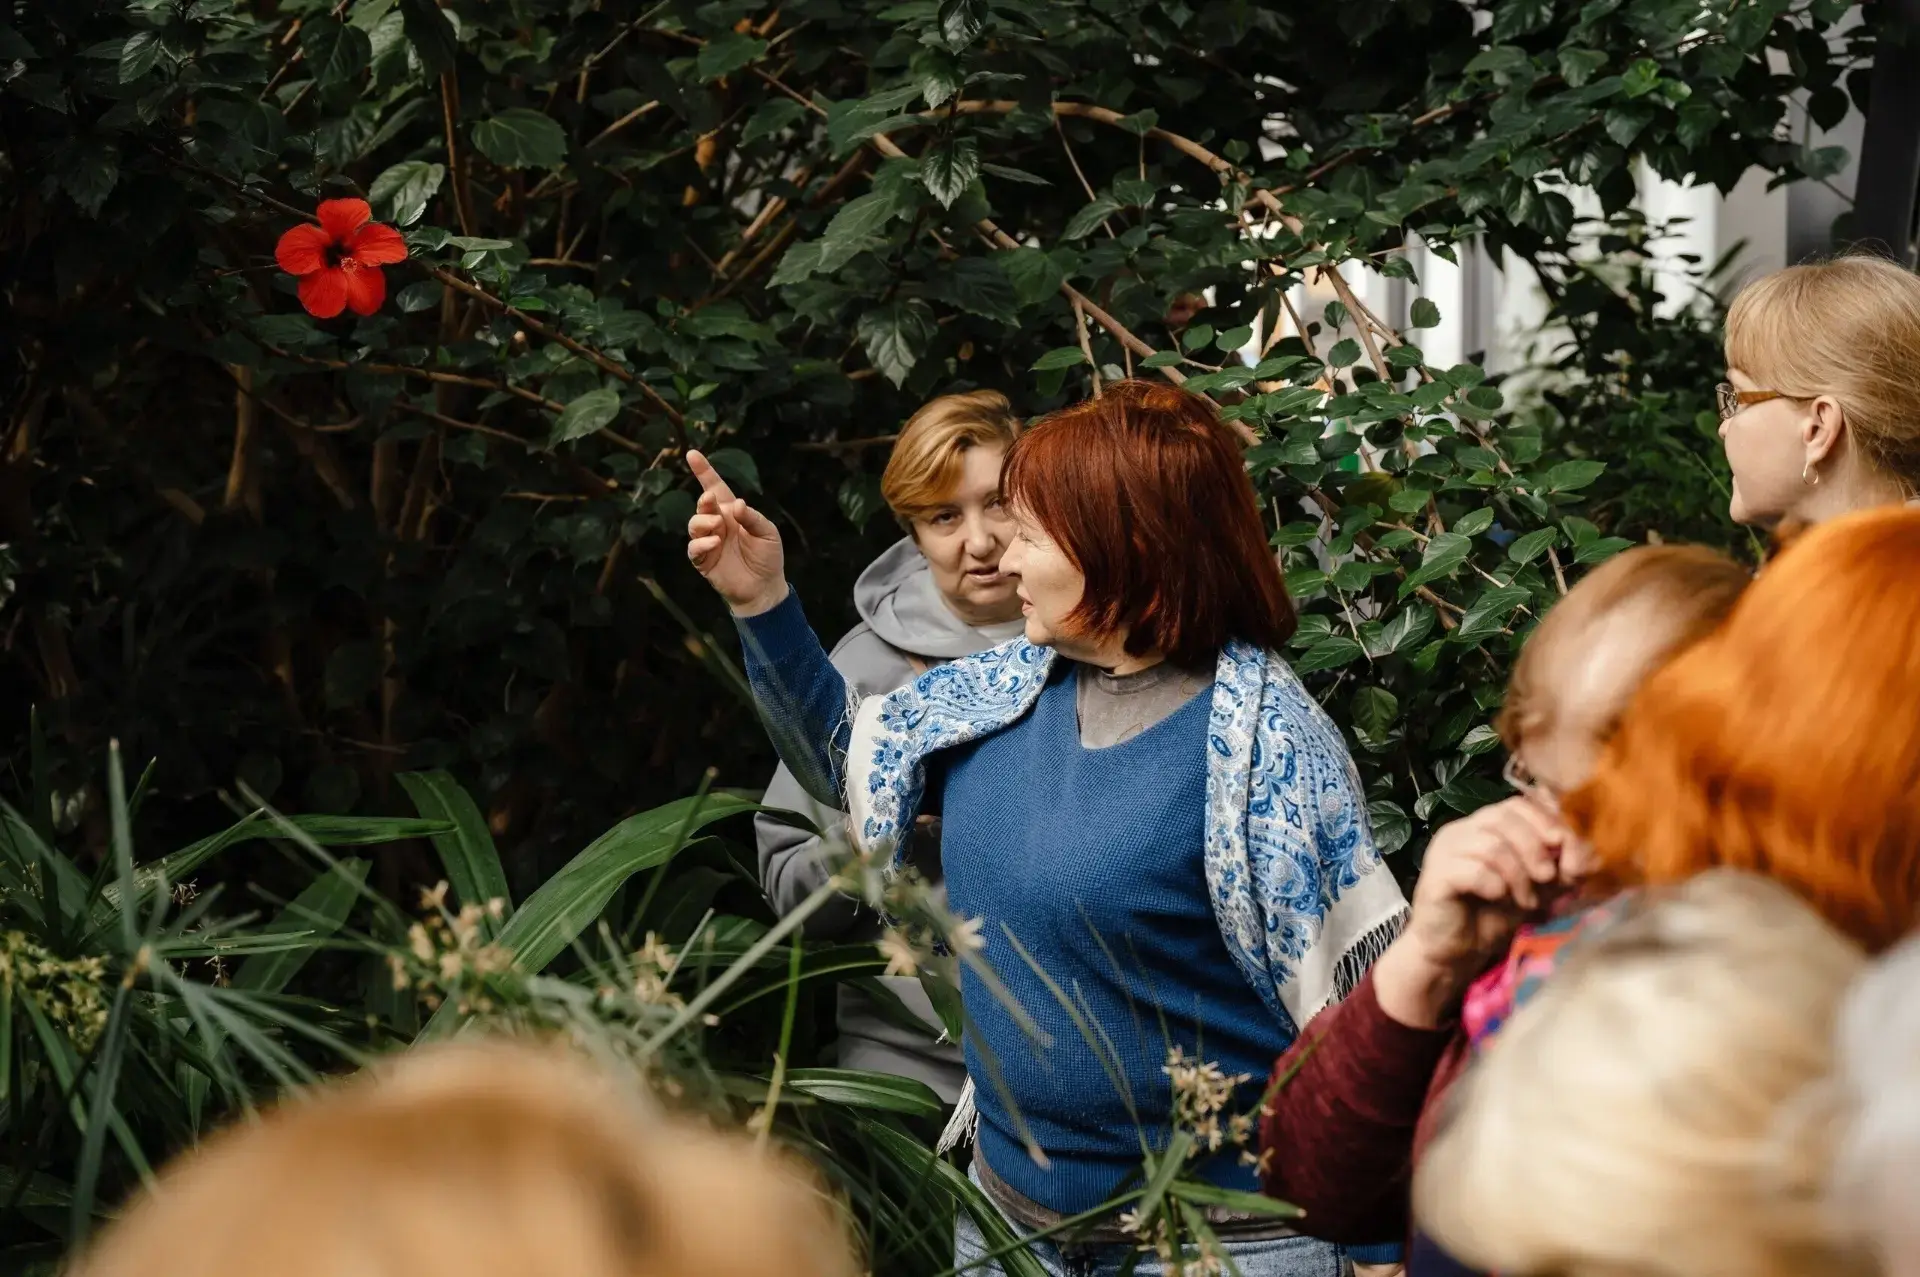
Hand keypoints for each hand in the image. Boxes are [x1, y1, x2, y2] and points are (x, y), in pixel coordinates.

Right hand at [686, 449, 787, 615]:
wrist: (765, 588)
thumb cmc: (768, 557)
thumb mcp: (768, 532)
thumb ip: (752, 517)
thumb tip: (735, 503)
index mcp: (732, 513)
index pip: (716, 488)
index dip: (704, 472)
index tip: (692, 454)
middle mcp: (718, 524)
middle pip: (702, 504)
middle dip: (704, 500)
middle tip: (711, 500)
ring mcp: (709, 542)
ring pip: (694, 524)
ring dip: (703, 521)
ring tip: (718, 526)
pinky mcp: (704, 561)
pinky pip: (693, 548)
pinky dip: (701, 543)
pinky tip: (714, 542)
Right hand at [1372, 797, 1569, 1028]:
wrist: (1455, 952)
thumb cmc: (1494, 915)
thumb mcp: (1538, 888)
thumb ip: (1561, 869)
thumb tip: (1589, 856)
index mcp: (1483, 826)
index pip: (1518, 804)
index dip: (1547, 822)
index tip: (1567, 850)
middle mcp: (1460, 831)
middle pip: (1504, 818)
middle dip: (1535, 849)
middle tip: (1547, 879)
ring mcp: (1444, 851)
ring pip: (1490, 844)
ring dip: (1518, 875)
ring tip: (1524, 900)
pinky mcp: (1435, 876)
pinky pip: (1472, 870)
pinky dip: (1494, 885)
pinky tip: (1498, 898)